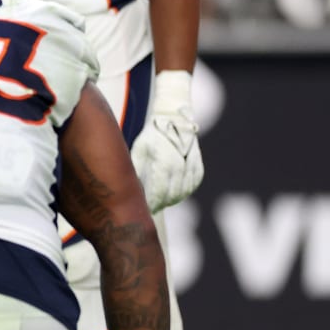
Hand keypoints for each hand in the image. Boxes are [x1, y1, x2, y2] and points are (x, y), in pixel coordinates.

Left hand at [129, 70, 203, 211]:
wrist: (173, 119)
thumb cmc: (151, 136)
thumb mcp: (138, 151)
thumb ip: (136, 171)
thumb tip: (131, 191)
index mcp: (163, 163)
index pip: (158, 193)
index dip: (151, 204)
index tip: (143, 211)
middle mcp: (180, 166)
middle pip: (171, 196)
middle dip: (160, 204)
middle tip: (149, 209)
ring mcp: (191, 166)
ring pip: (183, 192)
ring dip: (172, 200)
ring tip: (160, 202)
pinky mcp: (198, 166)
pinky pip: (192, 185)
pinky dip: (184, 191)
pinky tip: (174, 193)